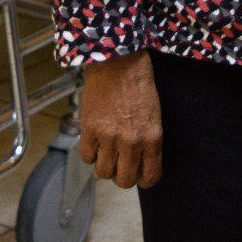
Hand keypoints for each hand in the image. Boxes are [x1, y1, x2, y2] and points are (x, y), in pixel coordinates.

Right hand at [77, 51, 162, 188]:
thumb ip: (149, 141)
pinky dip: (90, 153)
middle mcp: (131, 141)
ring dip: (104, 166)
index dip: (143, 179)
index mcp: (152, 138)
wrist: (118, 61)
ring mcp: (109, 136)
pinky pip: (87, 157)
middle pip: (124, 181)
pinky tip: (95, 142)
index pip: (150, 177)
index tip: (139, 173)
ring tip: (106, 153)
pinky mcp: (89, 128)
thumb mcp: (154, 115)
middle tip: (120, 165)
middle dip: (122, 176)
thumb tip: (140, 163)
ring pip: (103, 172)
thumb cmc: (138, 84)